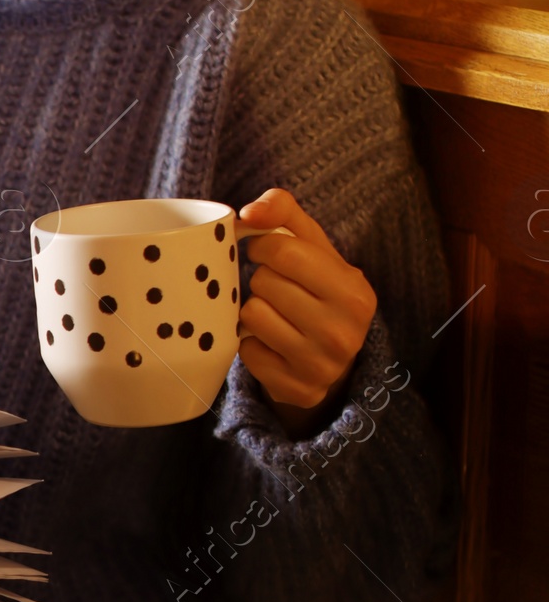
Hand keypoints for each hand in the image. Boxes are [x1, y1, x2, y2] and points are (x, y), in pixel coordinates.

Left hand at [237, 187, 376, 413]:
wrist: (333, 358)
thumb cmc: (318, 290)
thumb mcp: (314, 247)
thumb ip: (284, 212)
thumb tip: (250, 213)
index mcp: (355, 293)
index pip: (284, 252)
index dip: (263, 246)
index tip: (264, 252)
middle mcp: (343, 333)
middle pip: (264, 284)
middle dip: (262, 280)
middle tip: (276, 289)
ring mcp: (320, 367)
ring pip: (252, 315)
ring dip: (254, 310)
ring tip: (274, 314)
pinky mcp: (296, 390)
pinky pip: (246, 351)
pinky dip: (251, 343)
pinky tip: (271, 343)